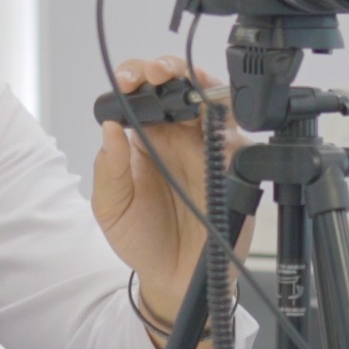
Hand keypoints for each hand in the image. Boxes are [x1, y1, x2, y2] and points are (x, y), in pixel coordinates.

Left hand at [89, 56, 252, 348]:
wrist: (173, 279)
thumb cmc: (141, 239)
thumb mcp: (110, 206)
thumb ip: (110, 167)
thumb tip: (108, 126)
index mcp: (146, 137)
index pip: (143, 93)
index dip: (137, 77)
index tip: (128, 79)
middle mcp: (179, 137)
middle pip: (183, 86)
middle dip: (172, 69)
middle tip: (159, 73)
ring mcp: (208, 150)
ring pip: (215, 103)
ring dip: (204, 88)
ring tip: (191, 88)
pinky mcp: (233, 169)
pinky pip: (239, 140)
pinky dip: (230, 126)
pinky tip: (215, 126)